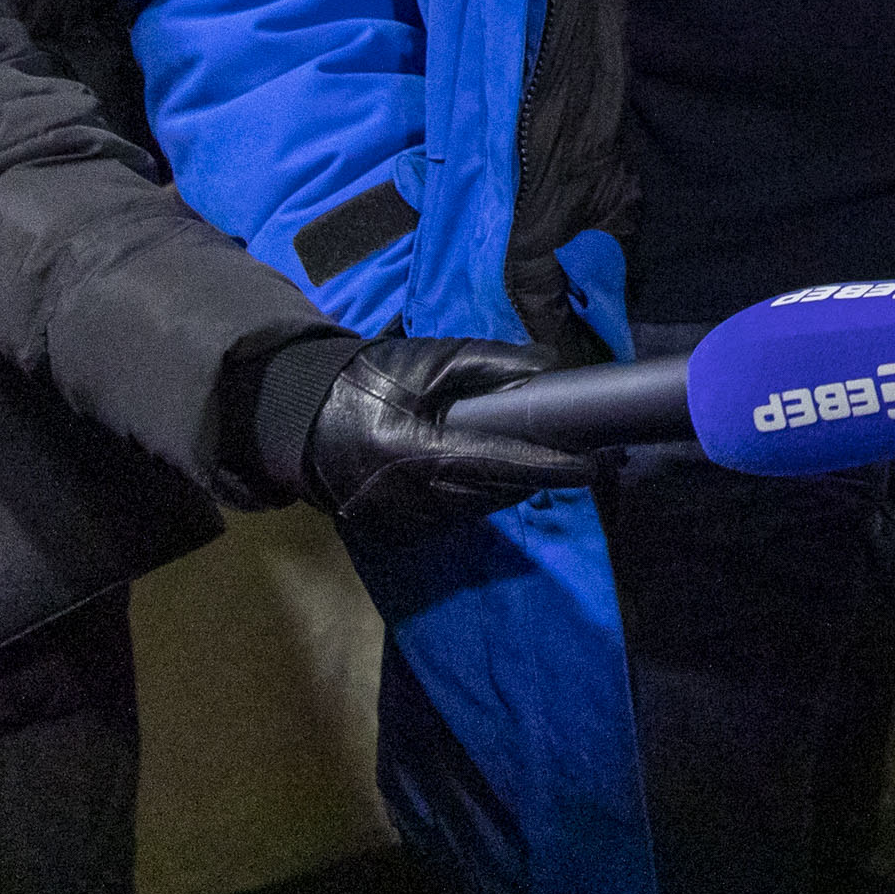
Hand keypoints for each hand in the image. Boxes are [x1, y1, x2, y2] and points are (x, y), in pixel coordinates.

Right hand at [301, 336, 595, 533]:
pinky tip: (500, 477)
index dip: (548, 466)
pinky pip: (456, 517)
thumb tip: (548, 367)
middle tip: (585, 458)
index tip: (592, 463)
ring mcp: (403, 522)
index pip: (497, 464)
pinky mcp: (398, 534)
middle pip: (494, 492)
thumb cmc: (368, 381)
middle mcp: (412, 498)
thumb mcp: (427, 360)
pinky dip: (481, 498)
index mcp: (417, 451)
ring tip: (548, 462)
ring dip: (513, 488)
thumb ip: (488, 363)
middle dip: (539, 476)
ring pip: (479, 508)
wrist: (302, 421)